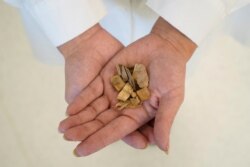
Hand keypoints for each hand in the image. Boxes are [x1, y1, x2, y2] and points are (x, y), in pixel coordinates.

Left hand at [59, 17, 196, 155]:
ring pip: (93, 108)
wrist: (164, 46)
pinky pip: (91, 91)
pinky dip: (81, 100)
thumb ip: (164, 121)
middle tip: (67, 138)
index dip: (99, 140)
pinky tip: (69, 110)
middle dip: (84, 131)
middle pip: (100, 121)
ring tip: (62, 128)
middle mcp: (123, 105)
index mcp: (138, 114)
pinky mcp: (107, 77)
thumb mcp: (171, 97)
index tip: (82, 151)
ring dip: (78, 118)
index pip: (116, 131)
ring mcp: (113, 91)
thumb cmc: (172, 72)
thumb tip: (164, 148)